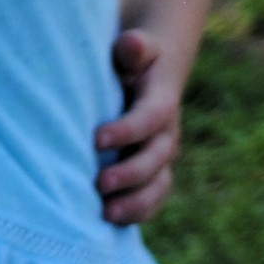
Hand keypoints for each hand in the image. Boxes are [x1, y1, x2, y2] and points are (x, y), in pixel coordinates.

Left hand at [95, 27, 182, 224]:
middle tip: (99, 184)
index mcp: (162, 100)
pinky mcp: (155, 171)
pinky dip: (138, 211)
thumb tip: (132, 44)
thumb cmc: (131, 56)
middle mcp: (167, 133)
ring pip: (158, 185)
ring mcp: (163, 155)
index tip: (97, 139)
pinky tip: (113, 220)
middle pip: (155, 159)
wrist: (150, 71)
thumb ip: (134, 47)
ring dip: (135, 202)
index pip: (150, 118)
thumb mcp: (134, 45)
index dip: (127, 131)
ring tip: (107, 213)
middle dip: (129, 174)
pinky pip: (154, 197)